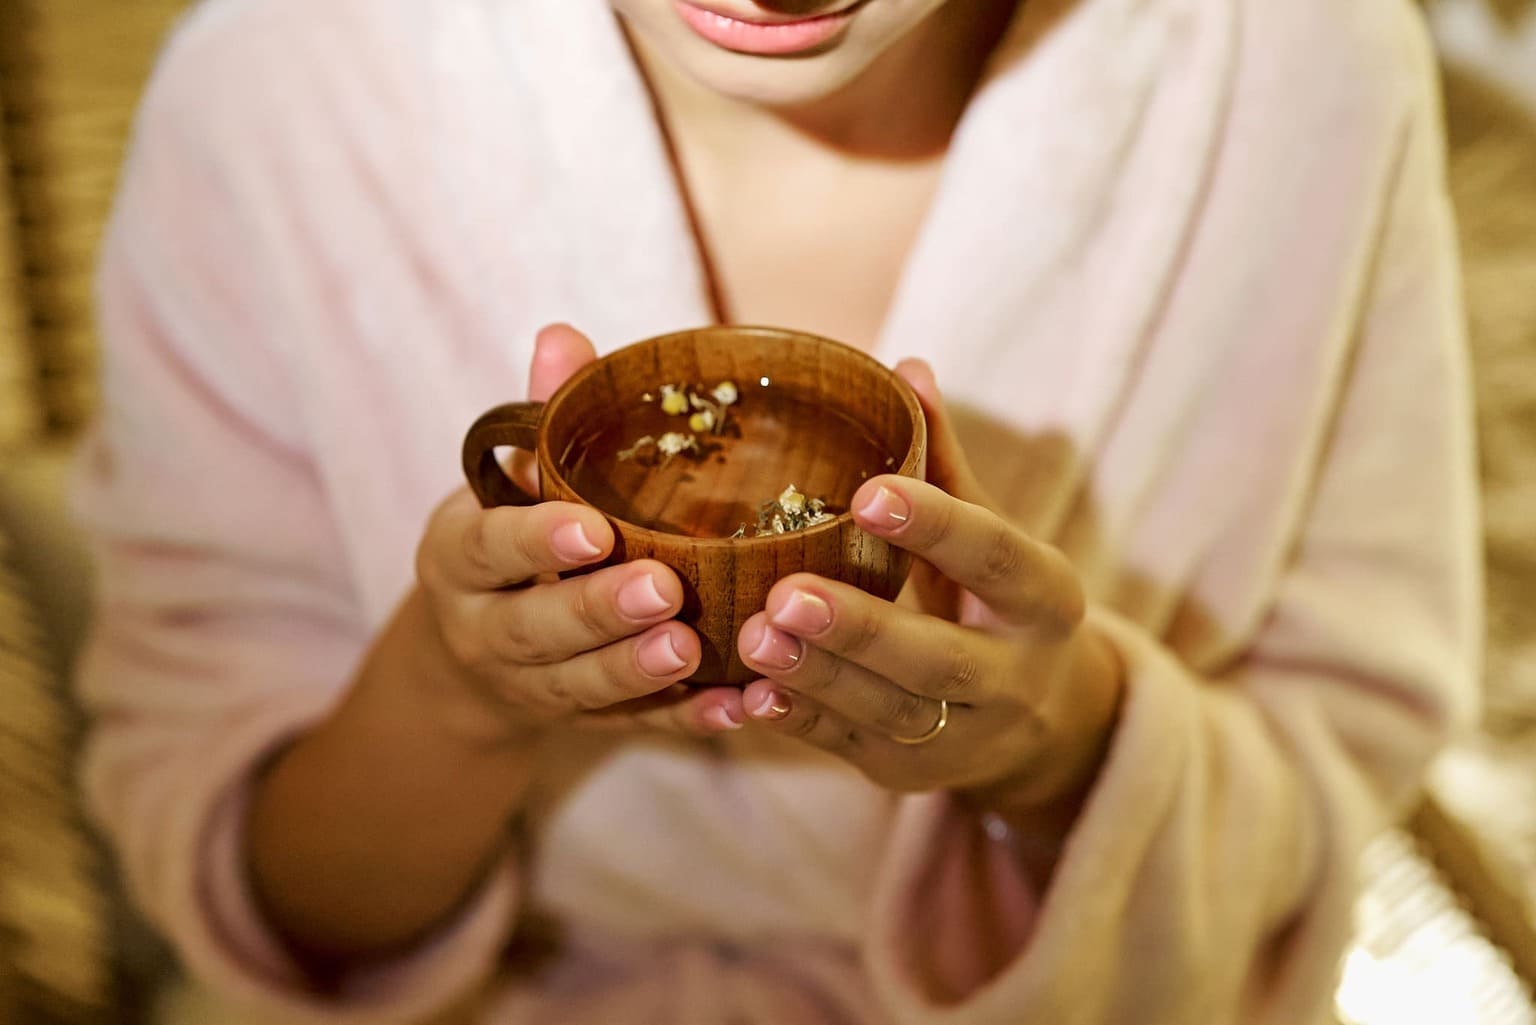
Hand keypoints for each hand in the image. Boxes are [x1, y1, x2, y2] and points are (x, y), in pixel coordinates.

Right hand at [412, 324, 747, 746]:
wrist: (479, 648)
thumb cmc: (512, 534)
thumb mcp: (511, 477)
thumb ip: (542, 415)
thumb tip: (564, 335)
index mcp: (461, 559)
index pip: (488, 549)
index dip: (536, 540)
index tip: (591, 528)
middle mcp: (485, 630)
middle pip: (535, 630)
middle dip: (597, 613)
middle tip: (662, 590)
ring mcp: (532, 686)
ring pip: (580, 689)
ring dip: (637, 672)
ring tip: (693, 650)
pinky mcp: (583, 724)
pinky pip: (634, 726)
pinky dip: (686, 721)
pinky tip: (738, 708)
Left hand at [735, 360, 1122, 814]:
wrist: (1040, 726)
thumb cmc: (994, 602)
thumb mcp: (991, 538)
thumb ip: (945, 462)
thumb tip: (906, 366)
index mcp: (1043, 599)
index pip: (994, 558)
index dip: (936, 526)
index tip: (871, 492)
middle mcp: (1014, 676)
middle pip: (936, 657)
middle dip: (861, 628)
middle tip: (787, 593)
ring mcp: (963, 735)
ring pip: (888, 711)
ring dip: (817, 677)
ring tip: (752, 638)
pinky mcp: (908, 771)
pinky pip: (847, 747)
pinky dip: (796, 722)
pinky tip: (746, 695)